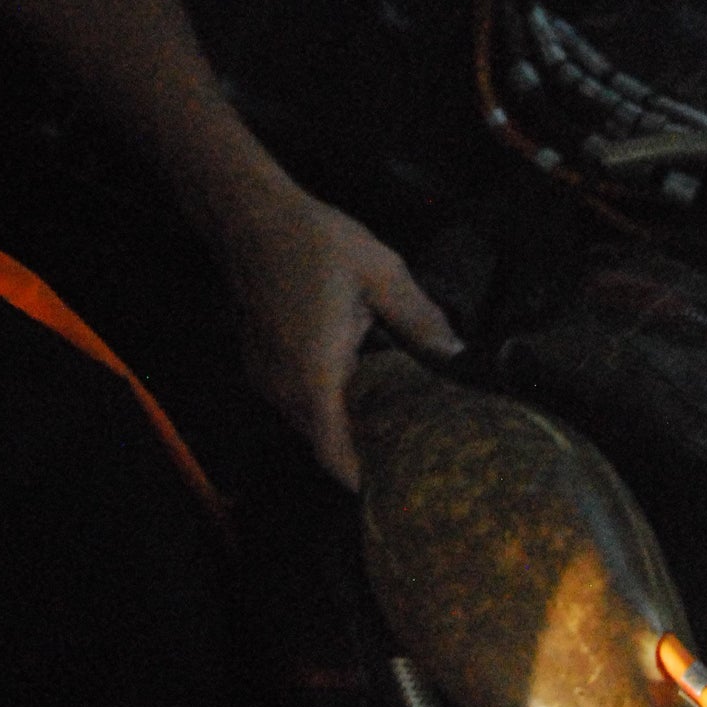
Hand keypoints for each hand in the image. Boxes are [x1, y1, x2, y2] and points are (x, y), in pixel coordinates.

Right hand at [218, 176, 463, 488]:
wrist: (250, 216)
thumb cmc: (314, 240)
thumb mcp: (381, 272)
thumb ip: (419, 317)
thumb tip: (456, 352)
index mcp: (315, 373)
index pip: (334, 454)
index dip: (362, 480)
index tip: (396, 490)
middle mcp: (283, 386)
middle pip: (322, 442)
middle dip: (359, 453)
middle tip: (409, 452)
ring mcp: (264, 375)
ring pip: (306, 422)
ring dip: (340, 426)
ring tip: (390, 421)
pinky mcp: (257, 361)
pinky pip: (293, 400)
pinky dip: (322, 404)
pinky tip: (356, 385)